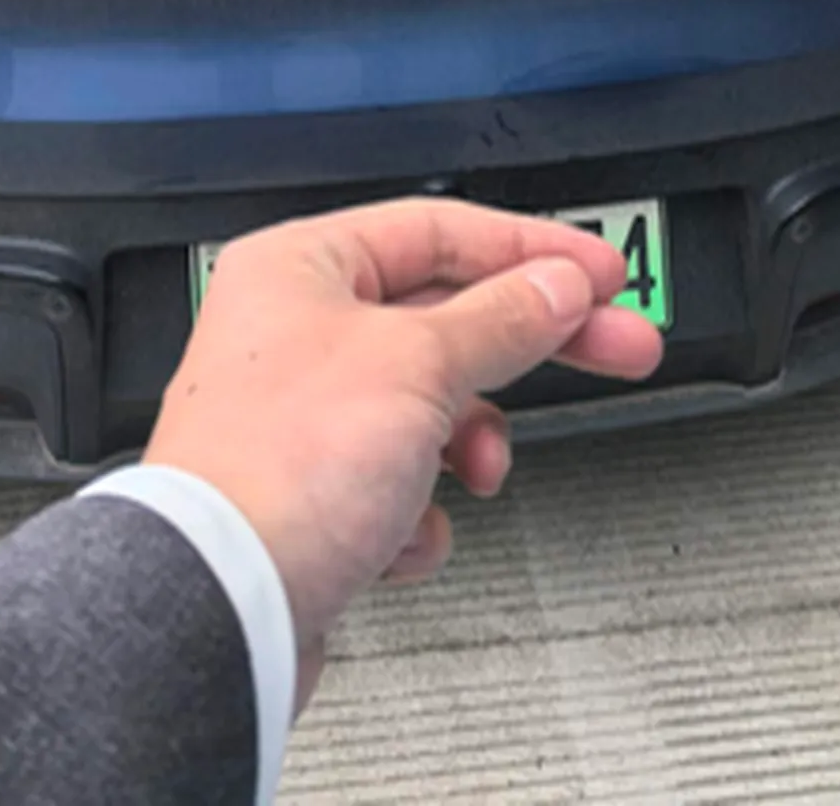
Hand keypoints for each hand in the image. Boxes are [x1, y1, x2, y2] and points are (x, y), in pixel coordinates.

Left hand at [143, 199, 664, 700]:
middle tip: (618, 348)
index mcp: (301, 268)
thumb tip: (554, 286)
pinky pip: (396, 488)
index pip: (439, 231)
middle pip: (445, 317)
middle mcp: (292, 332)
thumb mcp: (418, 366)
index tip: (601, 278)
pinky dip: (415, 515)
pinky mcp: (308, 499)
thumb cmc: (279, 471)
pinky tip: (399, 534)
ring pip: (427, 408)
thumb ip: (500, 319)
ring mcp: (299, 419)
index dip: (530, 250)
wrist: (222, 609)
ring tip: (477, 468)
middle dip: (530, 346)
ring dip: (467, 441)